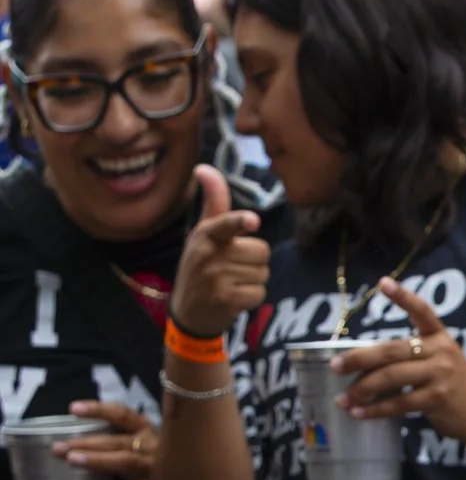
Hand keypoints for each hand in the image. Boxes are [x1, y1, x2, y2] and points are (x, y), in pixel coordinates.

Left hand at [61, 398, 157, 479]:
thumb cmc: (169, 464)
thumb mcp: (151, 446)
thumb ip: (126, 442)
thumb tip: (85, 446)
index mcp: (149, 431)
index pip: (122, 415)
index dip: (98, 410)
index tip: (72, 409)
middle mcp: (153, 447)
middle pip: (117, 441)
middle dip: (86, 442)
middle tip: (58, 447)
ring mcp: (158, 469)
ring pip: (125, 462)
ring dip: (97, 460)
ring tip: (71, 460)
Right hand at [167, 164, 266, 338]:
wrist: (189, 311)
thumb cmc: (200, 265)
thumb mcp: (202, 233)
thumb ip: (213, 203)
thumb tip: (203, 167)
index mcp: (205, 234)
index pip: (225, 224)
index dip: (240, 222)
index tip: (251, 221)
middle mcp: (210, 255)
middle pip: (261, 251)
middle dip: (254, 261)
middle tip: (233, 267)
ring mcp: (217, 279)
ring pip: (263, 273)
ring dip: (253, 279)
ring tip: (232, 282)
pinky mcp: (227, 300)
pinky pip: (259, 293)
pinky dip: (252, 297)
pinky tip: (234, 297)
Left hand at [334, 276, 465, 452]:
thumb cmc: (454, 384)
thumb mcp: (440, 360)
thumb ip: (411, 355)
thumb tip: (364, 362)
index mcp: (439, 336)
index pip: (421, 311)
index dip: (403, 297)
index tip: (383, 283)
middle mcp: (440, 352)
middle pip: (391, 351)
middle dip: (359, 359)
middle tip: (335, 367)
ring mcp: (439, 375)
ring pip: (391, 378)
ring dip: (362, 389)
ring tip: (343, 398)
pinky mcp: (436, 399)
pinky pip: (399, 403)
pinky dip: (376, 409)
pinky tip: (360, 413)